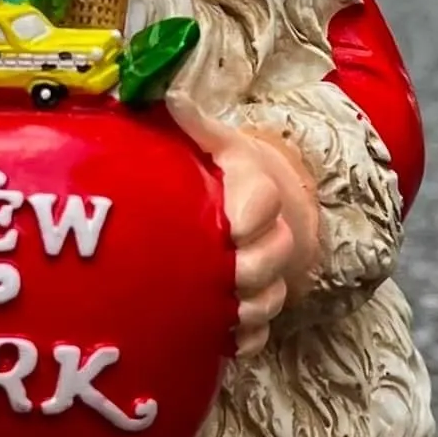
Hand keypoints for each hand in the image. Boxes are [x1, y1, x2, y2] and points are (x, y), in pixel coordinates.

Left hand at [167, 90, 320, 356]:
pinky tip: (220, 341)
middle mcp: (270, 233)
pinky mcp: (259, 307)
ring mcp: (268, 275)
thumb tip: (167, 95)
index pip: (263, 201)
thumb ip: (193, 124)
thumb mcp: (210, 143)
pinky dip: (243, 341)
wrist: (249, 206)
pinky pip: (260, 335)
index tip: (227, 224)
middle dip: (243, 267)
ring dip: (244, 307)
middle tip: (210, 270)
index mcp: (256, 187)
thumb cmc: (218, 173)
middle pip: (269, 256)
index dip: (246, 216)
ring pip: (268, 299)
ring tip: (213, 308)